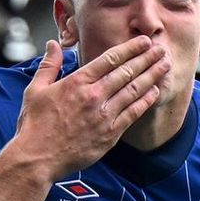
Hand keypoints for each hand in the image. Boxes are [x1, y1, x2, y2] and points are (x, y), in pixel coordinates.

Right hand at [7, 37, 168, 176]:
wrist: (37, 159)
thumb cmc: (34, 126)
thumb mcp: (35, 90)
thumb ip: (49, 65)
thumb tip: (53, 44)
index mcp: (77, 82)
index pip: (110, 59)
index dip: (130, 48)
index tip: (144, 41)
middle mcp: (93, 96)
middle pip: (126, 72)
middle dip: (146, 58)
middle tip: (161, 49)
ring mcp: (103, 116)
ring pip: (133, 91)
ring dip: (151, 76)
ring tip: (165, 66)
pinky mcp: (109, 135)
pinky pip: (133, 114)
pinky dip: (145, 101)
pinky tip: (155, 92)